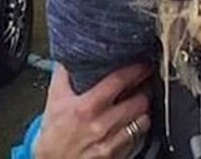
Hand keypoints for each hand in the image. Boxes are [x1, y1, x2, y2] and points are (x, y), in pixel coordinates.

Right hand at [35, 64, 152, 158]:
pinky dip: (139, 127)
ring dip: (144, 109)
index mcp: (86, 107)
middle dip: (145, 88)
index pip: (119, 81)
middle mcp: (100, 125)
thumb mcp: (54, 101)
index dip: (136, 69)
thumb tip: (67, 52)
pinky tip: (134, 121)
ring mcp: (110, 143)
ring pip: (142, 120)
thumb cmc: (53, 135)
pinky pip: (138, 138)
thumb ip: (63, 74)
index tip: (143, 64)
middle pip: (138, 100)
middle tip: (146, 81)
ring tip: (142, 100)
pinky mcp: (116, 156)